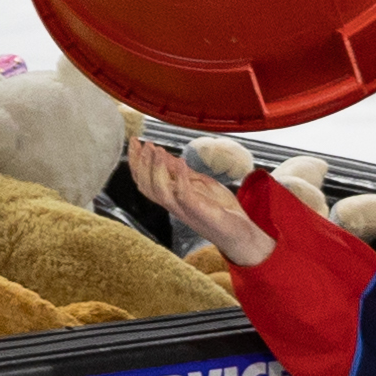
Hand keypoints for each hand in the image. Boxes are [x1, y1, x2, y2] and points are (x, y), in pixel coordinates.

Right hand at [127, 141, 273, 264]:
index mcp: (172, 197)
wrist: (240, 233)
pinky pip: (183, 195)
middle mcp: (173, 204)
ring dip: (156, 169)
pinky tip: (181, 162)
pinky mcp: (198, 210)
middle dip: (141, 164)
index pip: (145, 179)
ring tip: (158, 151)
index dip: (137, 161)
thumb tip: (165, 156)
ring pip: (159, 191)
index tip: (135, 142)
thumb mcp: (199, 184)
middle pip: (146, 186)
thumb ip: (182, 172)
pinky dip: (180, 177)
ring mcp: (184, 209)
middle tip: (145, 145)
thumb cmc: (221, 210)